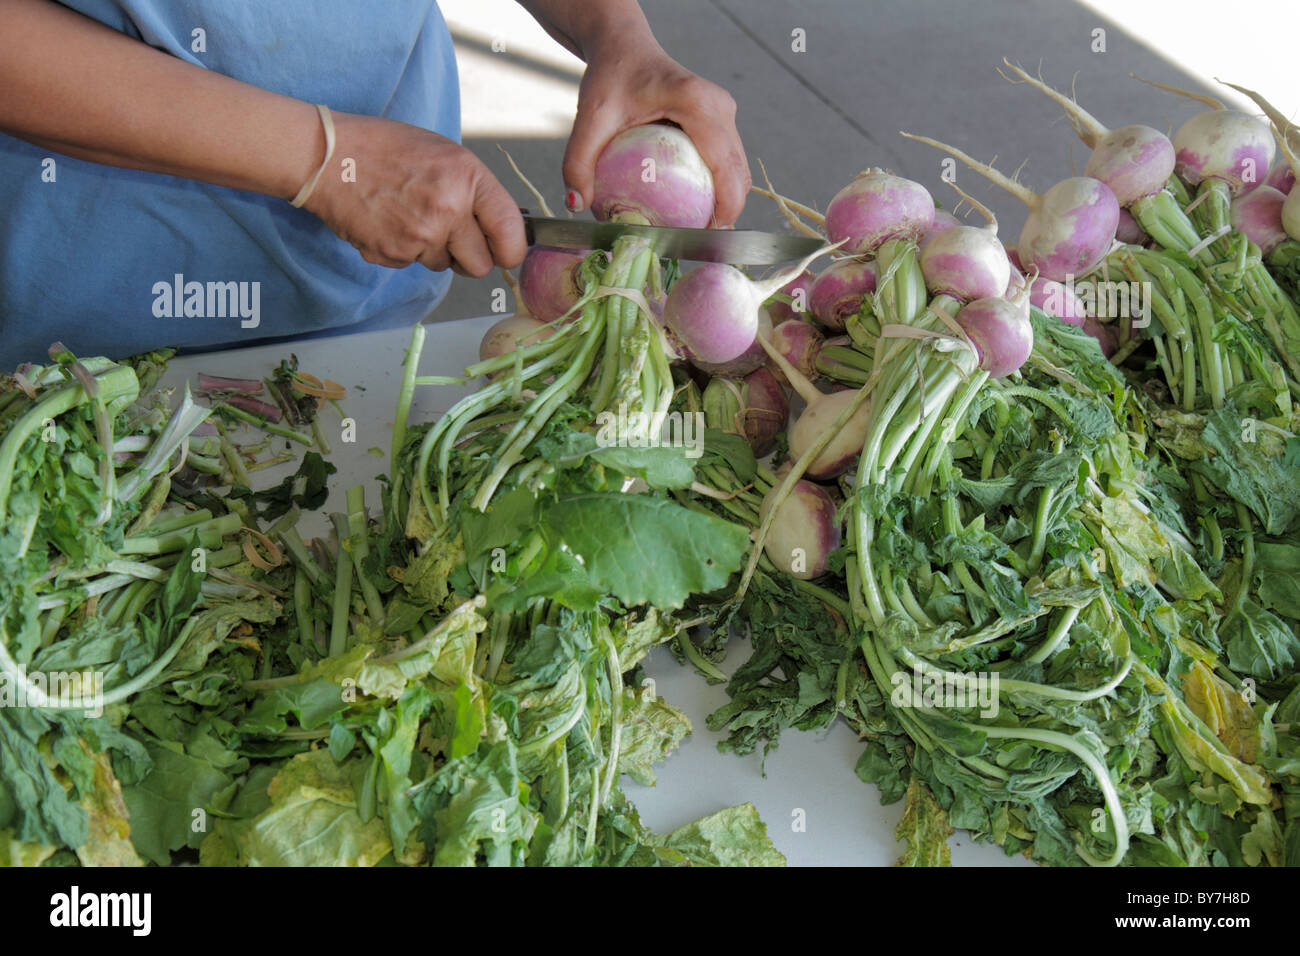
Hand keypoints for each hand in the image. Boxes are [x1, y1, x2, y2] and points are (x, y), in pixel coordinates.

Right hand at [304, 112, 526, 275]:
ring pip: (445, 266)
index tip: (505, 251)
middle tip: (455, 238)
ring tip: (412, 216)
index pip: (511, 234)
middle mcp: (448, 210)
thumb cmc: (386, 148)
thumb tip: (503, 228)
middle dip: (471, 257)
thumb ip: (476, 192)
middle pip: (481, 265)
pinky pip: (413, 265)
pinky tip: (391, 222)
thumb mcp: (445, 155)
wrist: (328, 157)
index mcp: (467, 179)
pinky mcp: (393, 254)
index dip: (511, 250)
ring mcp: (419, 236)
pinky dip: (405, 250)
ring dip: (435, 250)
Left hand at [563, 41, 749, 226]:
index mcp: (698, 105)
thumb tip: (577, 203)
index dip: (725, 209)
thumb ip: (578, 161)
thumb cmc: (611, 75)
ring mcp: (724, 111)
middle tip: (694, 240)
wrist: (624, 45)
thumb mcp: (590, 117)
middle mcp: (720, 107)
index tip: (703, 237)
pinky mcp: (721, 118)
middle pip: (739, 174)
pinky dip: (717, 185)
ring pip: (738, 169)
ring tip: (695, 227)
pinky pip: (728, 160)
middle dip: (726, 213)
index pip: (726, 168)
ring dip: (724, 201)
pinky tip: (692, 205)